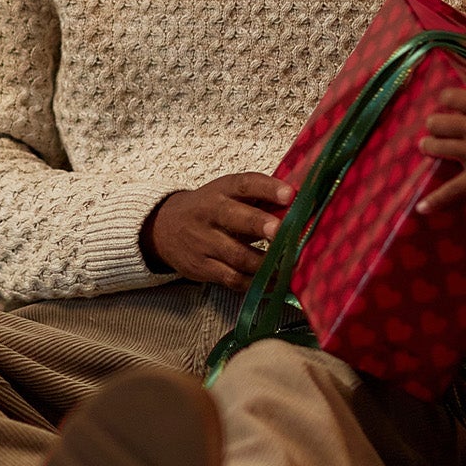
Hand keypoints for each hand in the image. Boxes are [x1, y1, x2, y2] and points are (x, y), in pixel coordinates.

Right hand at [143, 172, 293, 289]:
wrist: (164, 229)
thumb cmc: (210, 209)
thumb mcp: (227, 194)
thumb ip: (259, 197)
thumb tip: (301, 201)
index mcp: (222, 190)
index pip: (244, 184)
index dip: (267, 188)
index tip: (290, 194)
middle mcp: (210, 214)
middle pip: (235, 218)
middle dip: (259, 224)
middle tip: (281, 231)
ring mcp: (204, 242)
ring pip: (236, 255)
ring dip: (265, 261)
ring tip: (289, 264)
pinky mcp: (202, 268)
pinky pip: (232, 278)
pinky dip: (255, 282)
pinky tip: (274, 282)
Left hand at [417, 86, 465, 214]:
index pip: (452, 96)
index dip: (446, 101)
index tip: (449, 106)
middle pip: (439, 122)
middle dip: (435, 125)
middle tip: (436, 128)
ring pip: (437, 147)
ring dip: (429, 147)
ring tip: (427, 147)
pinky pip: (451, 190)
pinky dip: (436, 200)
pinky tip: (422, 208)